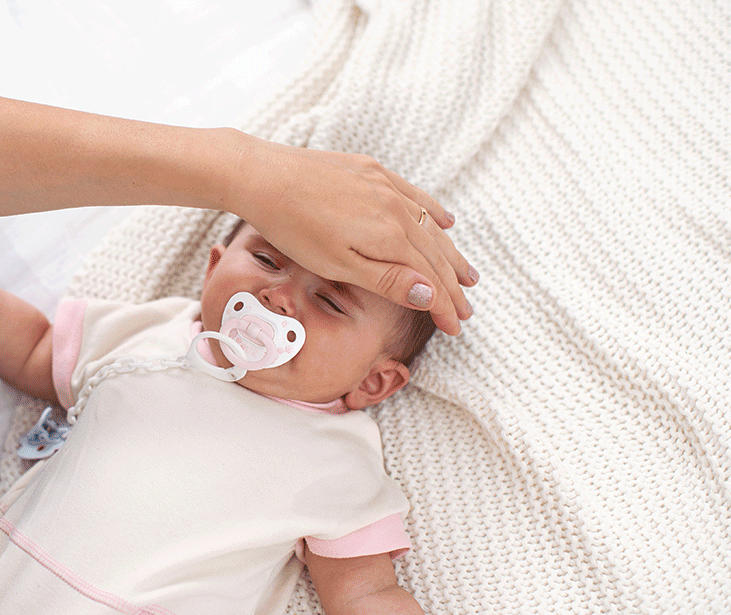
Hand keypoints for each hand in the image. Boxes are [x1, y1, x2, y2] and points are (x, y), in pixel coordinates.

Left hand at [231, 139, 474, 334]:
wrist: (262, 175)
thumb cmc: (293, 226)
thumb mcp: (339, 264)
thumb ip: (387, 279)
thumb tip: (431, 294)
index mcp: (390, 236)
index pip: (428, 278)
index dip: (445, 305)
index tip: (456, 327)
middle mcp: (396, 208)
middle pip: (435, 253)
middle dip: (453, 285)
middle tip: (468, 309)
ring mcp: (384, 186)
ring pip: (429, 225)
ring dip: (450, 252)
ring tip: (468, 275)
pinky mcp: (370, 171)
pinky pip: (415, 195)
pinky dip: (434, 213)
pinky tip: (445, 221)